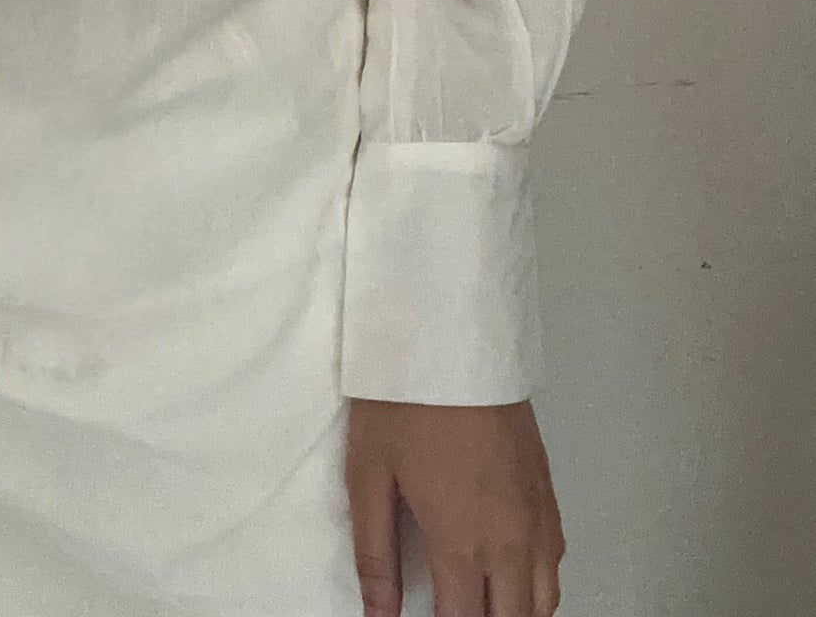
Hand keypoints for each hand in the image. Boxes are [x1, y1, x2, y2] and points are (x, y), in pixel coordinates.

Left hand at [345, 397, 564, 616]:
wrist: (452, 334)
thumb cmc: (404, 401)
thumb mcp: (369, 478)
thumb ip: (375, 558)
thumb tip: (379, 616)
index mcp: (463, 542)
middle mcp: (511, 539)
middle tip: (451, 606)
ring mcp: (537, 515)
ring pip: (542, 601)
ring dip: (513, 612)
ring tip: (478, 602)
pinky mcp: (548, 490)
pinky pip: (554, 562)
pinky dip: (535, 584)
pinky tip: (507, 574)